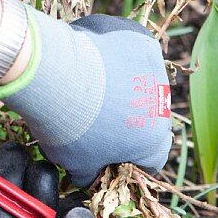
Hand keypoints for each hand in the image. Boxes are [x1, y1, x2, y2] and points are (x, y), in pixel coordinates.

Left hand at [0, 10, 172, 186]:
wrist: (54, 74)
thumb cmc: (68, 126)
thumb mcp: (74, 163)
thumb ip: (89, 175)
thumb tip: (87, 178)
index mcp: (154, 139)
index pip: (152, 159)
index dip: (131, 162)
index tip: (111, 158)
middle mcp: (163, 103)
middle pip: (149, 119)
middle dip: (128, 122)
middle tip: (94, 120)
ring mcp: (154, 66)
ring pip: (142, 82)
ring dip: (123, 86)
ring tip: (88, 86)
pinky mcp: (139, 38)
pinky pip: (130, 51)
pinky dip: (114, 56)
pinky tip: (89, 58)